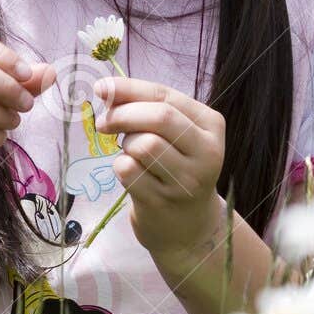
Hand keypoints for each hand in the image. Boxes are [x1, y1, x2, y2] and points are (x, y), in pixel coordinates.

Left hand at [93, 74, 225, 259]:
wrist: (186, 225)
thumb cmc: (175, 166)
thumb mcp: (174, 132)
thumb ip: (146, 106)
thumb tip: (106, 89)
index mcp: (212, 125)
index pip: (166, 96)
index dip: (129, 89)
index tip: (101, 88)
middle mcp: (207, 152)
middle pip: (159, 118)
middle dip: (123, 114)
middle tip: (103, 122)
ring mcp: (186, 180)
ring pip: (143, 145)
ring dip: (125, 145)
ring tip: (131, 153)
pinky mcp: (163, 202)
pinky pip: (128, 171)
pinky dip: (121, 167)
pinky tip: (132, 174)